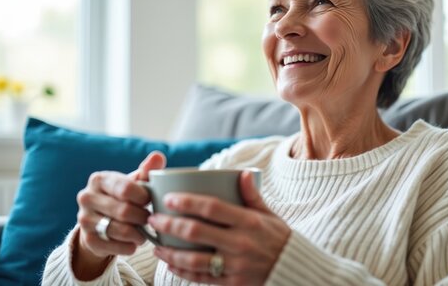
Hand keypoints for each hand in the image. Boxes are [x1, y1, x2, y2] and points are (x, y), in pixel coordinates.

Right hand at [75, 151, 164, 261]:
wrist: (99, 222)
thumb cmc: (122, 197)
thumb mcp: (133, 183)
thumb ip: (146, 171)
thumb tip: (158, 156)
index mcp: (99, 179)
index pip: (126, 188)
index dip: (144, 197)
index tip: (151, 200)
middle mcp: (86, 197)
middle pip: (124, 211)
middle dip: (143, 217)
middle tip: (151, 219)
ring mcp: (84, 220)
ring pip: (121, 230)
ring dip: (139, 234)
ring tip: (145, 232)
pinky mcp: (88, 240)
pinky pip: (116, 247)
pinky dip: (130, 247)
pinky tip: (133, 243)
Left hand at [149, 170, 290, 284]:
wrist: (294, 270)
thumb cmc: (279, 238)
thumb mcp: (269, 215)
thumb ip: (253, 196)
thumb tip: (242, 173)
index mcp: (249, 222)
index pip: (212, 208)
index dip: (188, 202)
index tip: (169, 198)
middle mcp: (240, 243)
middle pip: (196, 232)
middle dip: (170, 224)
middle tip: (154, 218)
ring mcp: (235, 265)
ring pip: (194, 259)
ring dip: (170, 252)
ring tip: (156, 245)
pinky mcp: (232, 283)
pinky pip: (201, 277)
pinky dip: (182, 271)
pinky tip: (170, 264)